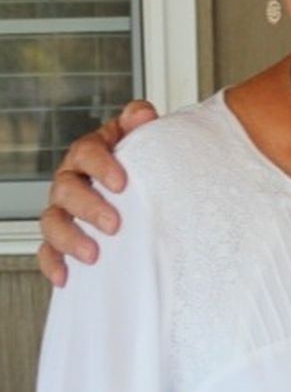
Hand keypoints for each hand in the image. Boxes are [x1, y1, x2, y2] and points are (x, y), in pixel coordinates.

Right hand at [36, 100, 159, 286]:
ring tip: (94, 254)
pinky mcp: (60, 235)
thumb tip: (141, 114)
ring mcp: (62, 207)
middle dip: (88, 208)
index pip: (86, 152)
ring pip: (51, 221)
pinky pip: (47, 250)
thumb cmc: (139, 158)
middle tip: (115, 224)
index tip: (122, 183)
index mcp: (90, 151)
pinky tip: (66, 277)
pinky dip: (53, 263)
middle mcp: (70, 178)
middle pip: (66, 189)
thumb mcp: (142, 136)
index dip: (101, 166)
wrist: (138, 182)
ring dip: (70, 239)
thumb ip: (140, 121)